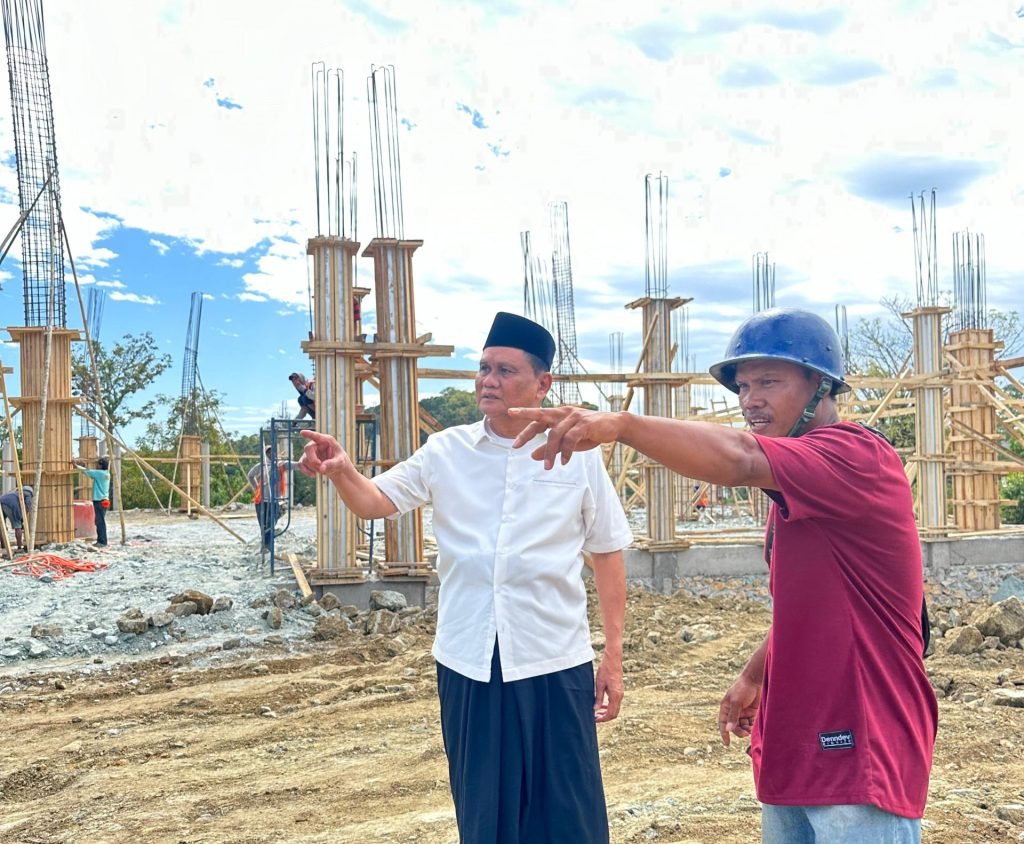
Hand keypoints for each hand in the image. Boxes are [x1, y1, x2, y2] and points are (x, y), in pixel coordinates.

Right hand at [298, 430, 353, 480]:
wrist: (338, 468)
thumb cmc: (341, 461)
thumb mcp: (340, 462)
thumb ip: (332, 464)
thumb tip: (321, 468)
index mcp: (327, 440)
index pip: (317, 436)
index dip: (309, 434)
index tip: (302, 432)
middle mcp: (317, 444)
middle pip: (308, 449)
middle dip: (313, 459)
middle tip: (320, 467)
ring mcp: (311, 452)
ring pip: (304, 458)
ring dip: (312, 467)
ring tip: (322, 471)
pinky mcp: (307, 459)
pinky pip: (300, 464)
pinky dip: (306, 471)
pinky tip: (313, 475)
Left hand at [508, 407, 622, 469]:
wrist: (615, 425)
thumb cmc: (590, 432)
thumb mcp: (568, 441)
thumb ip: (551, 447)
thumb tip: (532, 455)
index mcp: (559, 414)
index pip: (537, 419)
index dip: (525, 431)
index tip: (514, 444)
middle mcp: (564, 412)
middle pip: (540, 417)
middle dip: (527, 431)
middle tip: (515, 445)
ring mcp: (574, 417)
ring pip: (555, 434)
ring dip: (550, 452)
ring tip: (548, 467)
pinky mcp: (585, 424)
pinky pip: (571, 439)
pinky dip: (566, 452)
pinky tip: (564, 462)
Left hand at [594, 653, 623, 722]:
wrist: (613, 660)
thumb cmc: (605, 670)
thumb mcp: (599, 684)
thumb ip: (598, 698)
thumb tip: (596, 709)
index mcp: (615, 695)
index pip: (611, 713)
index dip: (603, 719)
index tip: (595, 720)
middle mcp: (620, 696)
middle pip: (614, 713)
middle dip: (605, 717)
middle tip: (595, 718)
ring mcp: (620, 693)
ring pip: (615, 708)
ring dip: (606, 712)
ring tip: (597, 713)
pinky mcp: (619, 690)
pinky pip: (615, 702)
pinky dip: (609, 706)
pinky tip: (601, 705)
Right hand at [718, 674, 760, 745]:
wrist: (755, 680)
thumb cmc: (743, 688)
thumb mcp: (736, 703)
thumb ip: (732, 716)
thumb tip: (728, 730)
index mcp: (726, 708)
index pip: (723, 723)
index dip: (724, 733)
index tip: (727, 743)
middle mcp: (733, 711)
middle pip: (734, 727)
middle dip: (739, 731)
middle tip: (745, 733)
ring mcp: (743, 712)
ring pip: (743, 726)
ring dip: (746, 730)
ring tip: (750, 730)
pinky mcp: (752, 713)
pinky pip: (751, 723)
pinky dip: (752, 727)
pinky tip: (754, 728)